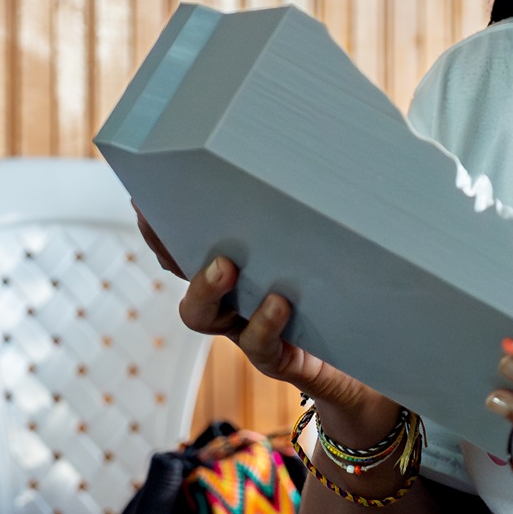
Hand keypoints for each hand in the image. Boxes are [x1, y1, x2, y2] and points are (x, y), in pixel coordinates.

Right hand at [136, 208, 403, 446]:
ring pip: (202, 314)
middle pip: (178, 269)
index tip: (144, 195)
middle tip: (164, 219)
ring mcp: (244, 329)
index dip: (158, 224)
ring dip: (204, 288)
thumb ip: (310, 218)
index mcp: (234, 267)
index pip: (184, 243)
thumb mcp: (325, 251)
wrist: (368, 360)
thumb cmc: (344, 293)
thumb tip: (315, 153)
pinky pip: (257, 343)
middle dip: (165, 246)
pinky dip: (264, 322)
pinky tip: (279, 302)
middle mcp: (228, 298)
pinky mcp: (274, 357)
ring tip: (224, 265)